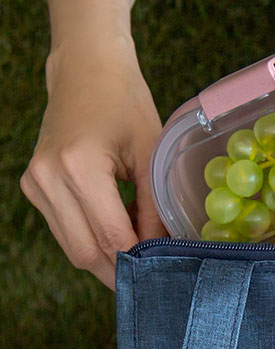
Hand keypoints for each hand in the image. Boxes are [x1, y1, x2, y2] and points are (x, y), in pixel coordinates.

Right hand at [21, 37, 164, 288]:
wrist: (86, 71)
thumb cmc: (126, 106)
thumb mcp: (151, 155)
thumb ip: (157, 208)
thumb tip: (167, 253)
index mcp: (78, 168)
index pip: (111, 237)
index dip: (139, 262)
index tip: (167, 274)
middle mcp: (48, 179)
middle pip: (86, 252)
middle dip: (121, 270)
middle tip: (156, 277)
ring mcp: (35, 184)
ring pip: (73, 248)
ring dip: (107, 257)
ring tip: (141, 249)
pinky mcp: (33, 187)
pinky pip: (65, 231)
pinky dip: (93, 239)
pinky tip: (120, 228)